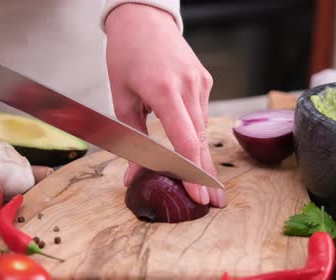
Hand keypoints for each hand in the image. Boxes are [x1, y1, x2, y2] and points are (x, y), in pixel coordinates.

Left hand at [105, 4, 225, 207]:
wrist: (144, 19)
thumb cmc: (125, 56)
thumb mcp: (120, 98)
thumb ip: (130, 138)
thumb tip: (132, 175)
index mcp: (163, 90)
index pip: (185, 140)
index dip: (192, 172)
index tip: (199, 197)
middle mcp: (189, 86)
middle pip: (200, 141)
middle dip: (206, 176)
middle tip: (214, 204)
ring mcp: (201, 83)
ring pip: (203, 129)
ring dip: (203, 159)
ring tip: (208, 187)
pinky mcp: (205, 81)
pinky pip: (201, 114)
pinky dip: (196, 135)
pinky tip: (194, 151)